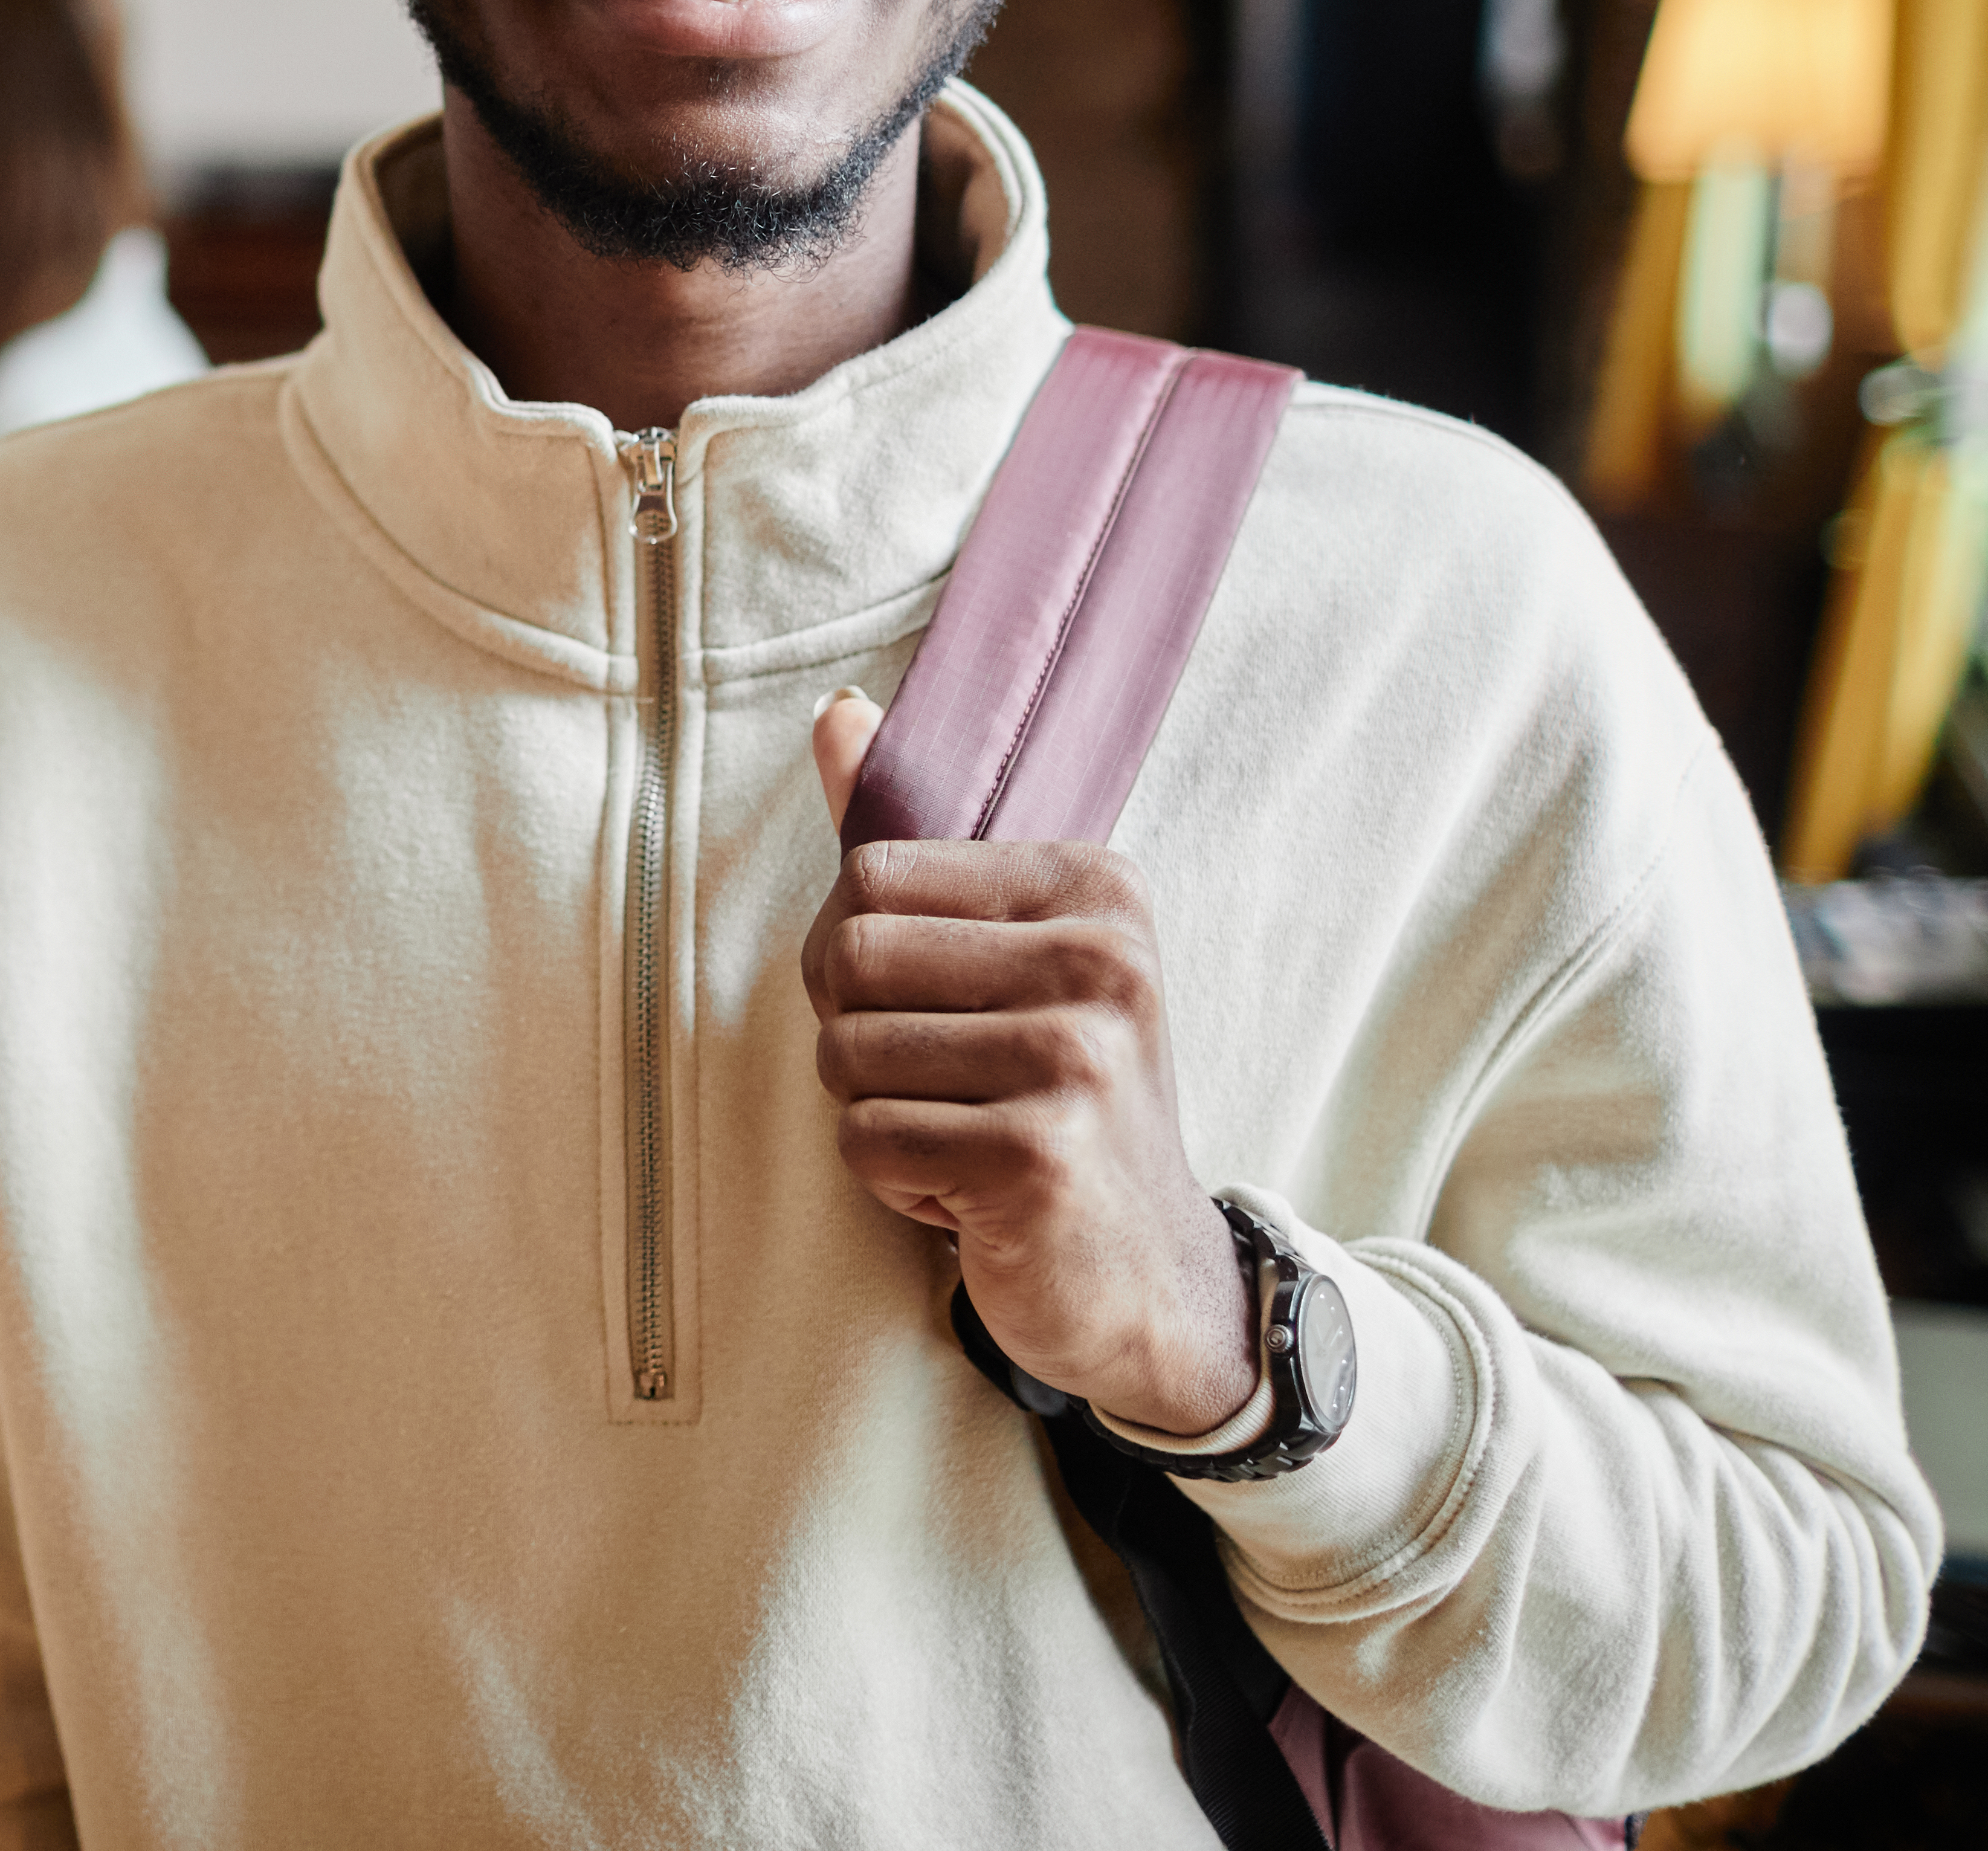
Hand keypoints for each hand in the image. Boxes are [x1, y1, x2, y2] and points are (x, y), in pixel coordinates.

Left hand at [803, 691, 1256, 1434]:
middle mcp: (1101, 959)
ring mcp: (1076, 1058)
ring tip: (966, 1138)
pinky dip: (894, 1184)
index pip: (870, 876)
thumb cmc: (1057, 1101)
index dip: (863, 959)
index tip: (945, 1012)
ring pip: (844, 1057)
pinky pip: (864, 1143)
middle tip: (942, 1086)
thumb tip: (836, 711)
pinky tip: (973, 1195)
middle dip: (857, 1038)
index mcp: (1093, 886)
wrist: (1152, 1276)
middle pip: (845, 959)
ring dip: (879, 1117)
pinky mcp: (1036, 1155)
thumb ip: (911, 839)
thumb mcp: (1002, 953)